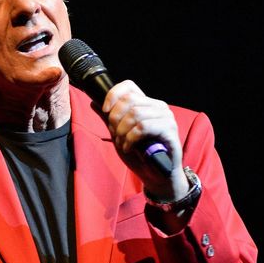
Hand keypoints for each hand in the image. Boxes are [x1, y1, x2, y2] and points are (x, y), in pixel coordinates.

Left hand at [102, 80, 188, 199]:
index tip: (105, 111)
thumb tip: (93, 102)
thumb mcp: (120, 135)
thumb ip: (109, 119)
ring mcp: (166, 117)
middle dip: (115, 119)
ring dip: (122, 131)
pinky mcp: (169, 130)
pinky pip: (143, 127)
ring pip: (135, 113)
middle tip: (115, 135)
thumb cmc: (140, 156)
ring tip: (122, 144)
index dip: (113, 95)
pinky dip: (131, 138)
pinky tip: (129, 148)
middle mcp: (158, 107)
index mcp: (147, 104)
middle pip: (129, 100)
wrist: (156, 176)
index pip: (129, 86)